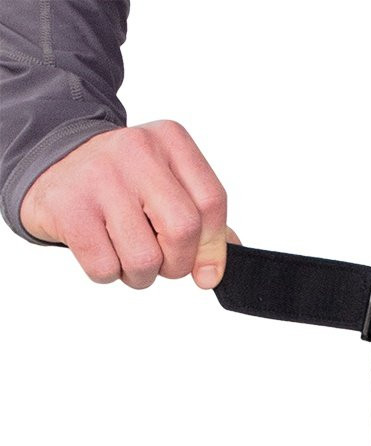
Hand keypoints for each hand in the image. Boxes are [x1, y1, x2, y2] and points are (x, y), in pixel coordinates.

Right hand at [19, 119, 239, 289]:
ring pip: (144, 258)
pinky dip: (108, 274)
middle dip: (177, 264)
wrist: (49, 162)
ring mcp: (98, 175)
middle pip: (183, 229)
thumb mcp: (166, 185)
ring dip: (141, 275)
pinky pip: (104, 266)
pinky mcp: (67, 205)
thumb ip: (202, 221)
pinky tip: (101, 250)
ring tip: (127, 257)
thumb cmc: (121, 184)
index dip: (214, 248)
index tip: (206, 272)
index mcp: (170, 141)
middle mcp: (135, 149)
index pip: (211, 202)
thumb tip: (216, 269)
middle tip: (163, 264)